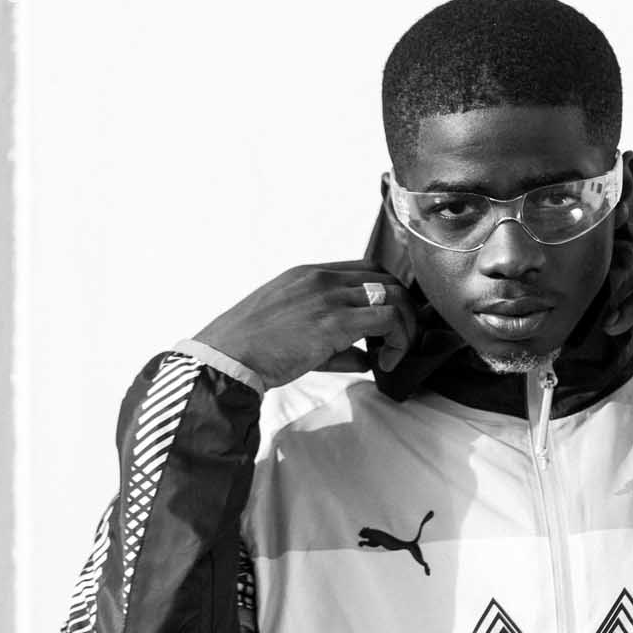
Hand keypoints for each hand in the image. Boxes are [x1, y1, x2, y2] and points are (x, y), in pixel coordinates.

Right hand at [194, 259, 417, 388]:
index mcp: (307, 275)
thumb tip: (365, 358)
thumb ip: (331, 341)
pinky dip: (398, 341)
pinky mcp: (335, 321)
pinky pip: (388, 320)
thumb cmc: (250, 351)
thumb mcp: (291, 333)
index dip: (386, 294)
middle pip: (386, 279)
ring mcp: (329, 296)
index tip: (390, 323)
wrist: (226, 359)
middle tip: (401, 340)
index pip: (366, 270)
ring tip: (397, 353)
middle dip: (403, 310)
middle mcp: (321, 278)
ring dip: (406, 327)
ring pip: (394, 297)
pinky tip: (386, 363)